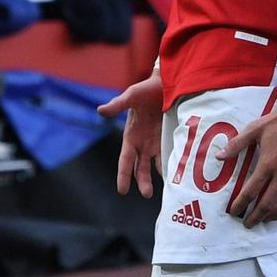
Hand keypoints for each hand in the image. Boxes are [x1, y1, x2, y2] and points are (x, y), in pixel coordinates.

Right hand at [97, 72, 164, 197]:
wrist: (166, 82)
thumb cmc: (146, 89)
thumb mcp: (131, 96)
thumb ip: (118, 105)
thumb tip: (100, 110)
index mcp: (130, 136)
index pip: (125, 160)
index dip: (123, 175)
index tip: (122, 190)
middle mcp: (142, 142)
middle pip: (140, 167)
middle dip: (142, 181)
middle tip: (147, 194)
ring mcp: (156, 141)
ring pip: (154, 165)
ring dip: (157, 177)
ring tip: (165, 190)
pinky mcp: (169, 137)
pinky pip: (169, 154)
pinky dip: (172, 165)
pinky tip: (177, 175)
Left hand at [220, 100, 276, 227]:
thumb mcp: (255, 129)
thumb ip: (237, 144)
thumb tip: (219, 156)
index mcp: (268, 164)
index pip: (251, 192)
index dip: (240, 205)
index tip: (234, 212)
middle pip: (268, 205)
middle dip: (256, 217)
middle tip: (248, 223)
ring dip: (275, 215)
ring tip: (267, 218)